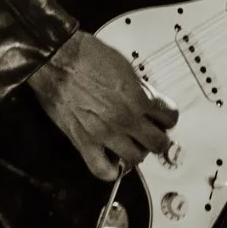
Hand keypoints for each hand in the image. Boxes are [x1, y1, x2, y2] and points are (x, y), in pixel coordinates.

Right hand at [27, 30, 179, 180]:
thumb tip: (146, 100)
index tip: (163, 117)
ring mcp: (105, 133)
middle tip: (151, 133)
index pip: (170, 116)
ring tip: (131, 145)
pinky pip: (102, 170)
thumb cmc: (86, 56)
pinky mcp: (84, 142)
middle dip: (158, 138)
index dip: (167, 117)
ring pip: (135, 159)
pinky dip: (111, 171)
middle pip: (158, 143)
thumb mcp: (124, 67)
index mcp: (138, 98)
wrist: (57, 59)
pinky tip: (113, 161)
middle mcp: (125, 119)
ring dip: (136, 152)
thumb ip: (139, 88)